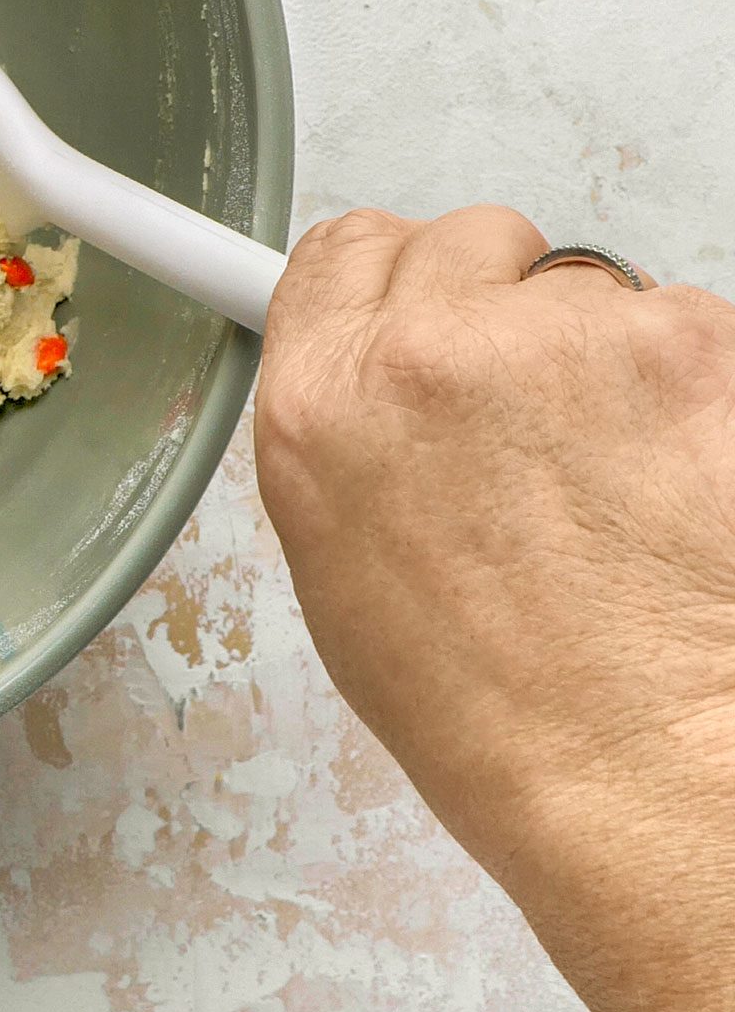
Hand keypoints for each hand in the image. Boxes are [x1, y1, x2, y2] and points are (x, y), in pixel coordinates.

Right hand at [257, 206, 734, 1011]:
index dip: (393, 277)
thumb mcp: (338, 561)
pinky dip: (691, 386)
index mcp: (320, 404)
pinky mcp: (685, 345)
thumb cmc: (498, 706)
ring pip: (588, 285)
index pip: (343, 250)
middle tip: (538, 410)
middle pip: (469, 241)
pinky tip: (676, 476)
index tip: (422, 299)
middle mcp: (425, 352)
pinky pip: (689, 320)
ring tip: (615, 480)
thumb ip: (344, 428)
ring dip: (604, 357)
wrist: (637, 771)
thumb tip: (372, 372)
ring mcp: (560, 339)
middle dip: (504, 306)